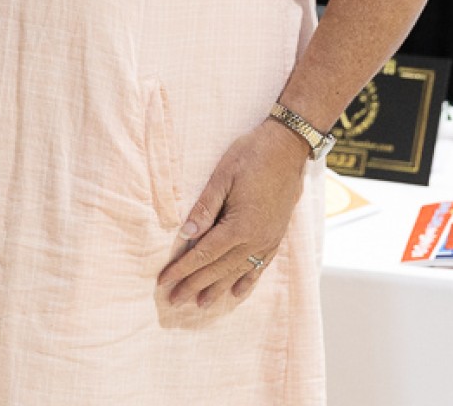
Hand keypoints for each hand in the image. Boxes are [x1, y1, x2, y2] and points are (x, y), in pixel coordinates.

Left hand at [157, 119, 310, 306]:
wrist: (288, 147)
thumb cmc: (251, 156)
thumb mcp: (222, 176)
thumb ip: (205, 208)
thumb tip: (186, 235)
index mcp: (240, 226)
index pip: (204, 255)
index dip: (182, 270)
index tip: (164, 282)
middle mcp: (256, 239)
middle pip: (219, 269)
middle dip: (194, 285)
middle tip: (174, 300)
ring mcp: (269, 240)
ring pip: (238, 272)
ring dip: (218, 289)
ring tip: (201, 305)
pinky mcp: (276, 236)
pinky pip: (260, 266)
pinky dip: (246, 281)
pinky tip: (236, 292)